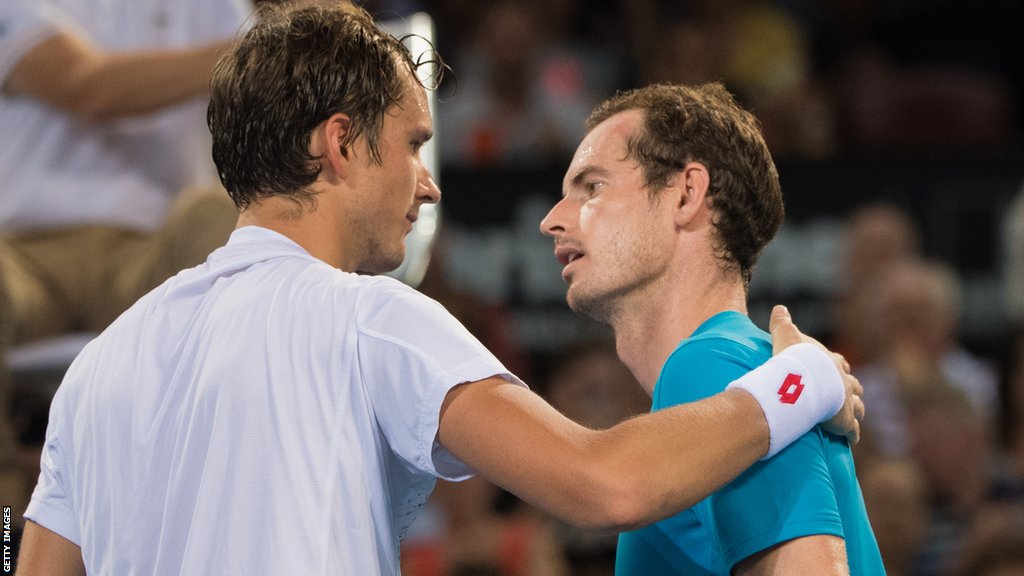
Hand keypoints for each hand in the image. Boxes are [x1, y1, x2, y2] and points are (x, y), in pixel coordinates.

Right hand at [769, 305, 864, 444]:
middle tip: (849, 395)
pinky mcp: (844, 421)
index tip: (842, 369)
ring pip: (858, 407)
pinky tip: (851, 440)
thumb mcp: (786, 335)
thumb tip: (779, 307)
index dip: (839, 367)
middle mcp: (843, 381)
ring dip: (856, 411)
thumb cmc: (795, 357)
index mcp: (831, 362)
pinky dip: (852, 435)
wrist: (804, 380)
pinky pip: (851, 431)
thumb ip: (782, 322)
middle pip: (853, 385)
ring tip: (854, 418)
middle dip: (852, 390)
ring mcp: (846, 402)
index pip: (839, 364)